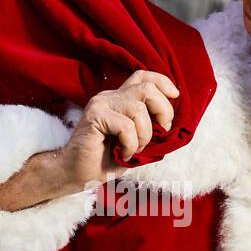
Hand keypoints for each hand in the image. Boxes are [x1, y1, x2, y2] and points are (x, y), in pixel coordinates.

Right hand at [57, 70, 179, 186]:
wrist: (75, 174)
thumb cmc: (104, 161)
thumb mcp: (135, 143)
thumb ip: (149, 129)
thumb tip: (170, 124)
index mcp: (119, 99)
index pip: (143, 76)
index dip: (163, 82)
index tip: (175, 96)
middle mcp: (110, 97)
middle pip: (147, 88)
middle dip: (163, 111)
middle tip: (160, 132)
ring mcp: (101, 104)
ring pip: (138, 109)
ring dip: (144, 135)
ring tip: (134, 149)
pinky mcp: (94, 116)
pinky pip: (125, 126)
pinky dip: (131, 144)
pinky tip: (123, 154)